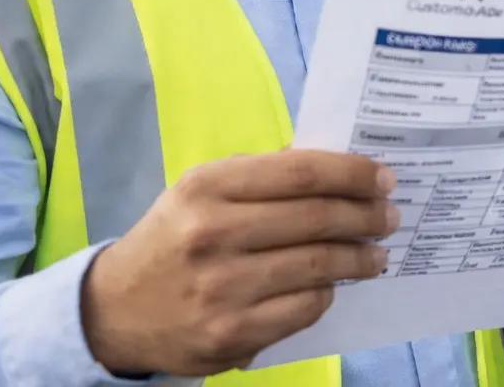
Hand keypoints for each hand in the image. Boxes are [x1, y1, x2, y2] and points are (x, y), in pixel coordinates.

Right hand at [80, 150, 399, 376]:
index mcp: (207, 187)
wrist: (115, 311)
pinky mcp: (230, 334)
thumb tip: (339, 170)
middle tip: (389, 216)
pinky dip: (327, 294)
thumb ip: (263, 178)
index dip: (352, 173)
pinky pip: (303, 309)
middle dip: (366, 215)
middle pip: (317, 218)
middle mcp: (212, 234)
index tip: (384, 177)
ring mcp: (221, 288)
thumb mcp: (203, 191)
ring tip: (376, 254)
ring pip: (317, 266)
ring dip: (359, 258)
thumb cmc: (175, 238)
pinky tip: (335, 285)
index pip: (301, 172)